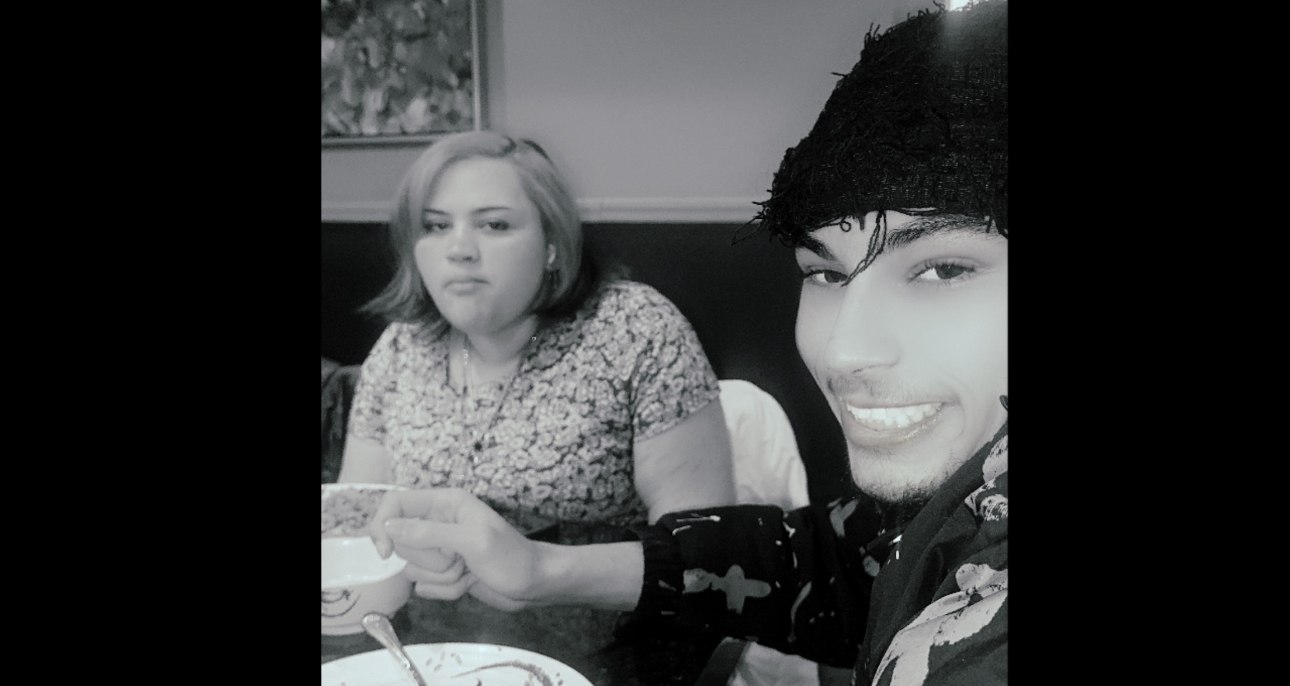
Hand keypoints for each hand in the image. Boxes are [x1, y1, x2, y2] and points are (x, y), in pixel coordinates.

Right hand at [368, 488, 542, 610]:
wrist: (534, 584)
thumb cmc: (512, 558)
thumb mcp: (473, 541)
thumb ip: (430, 533)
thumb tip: (390, 526)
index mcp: (446, 503)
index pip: (396, 503)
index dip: (382, 525)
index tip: (385, 552)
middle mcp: (439, 523)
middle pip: (402, 543)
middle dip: (430, 560)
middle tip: (460, 559)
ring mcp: (441, 549)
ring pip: (412, 569)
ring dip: (442, 578)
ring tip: (469, 571)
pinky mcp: (444, 572)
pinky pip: (424, 587)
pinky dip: (446, 591)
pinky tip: (469, 583)